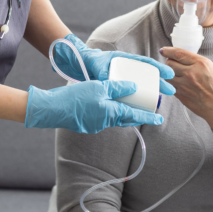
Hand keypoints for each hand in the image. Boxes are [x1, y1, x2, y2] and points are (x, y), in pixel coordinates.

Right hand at [24, 81, 164, 133]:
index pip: (134, 115)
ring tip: (130, 107)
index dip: (148, 116)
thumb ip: (117, 87)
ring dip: (124, 114)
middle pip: (126, 119)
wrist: (52, 110)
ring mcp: (95, 125)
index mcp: (110, 112)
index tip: (160, 119)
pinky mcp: (87, 124)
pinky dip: (110, 113)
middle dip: (138, 115)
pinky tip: (107, 106)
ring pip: (115, 119)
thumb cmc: (75, 97)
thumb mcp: (98, 87)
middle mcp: (105, 122)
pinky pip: (103, 119)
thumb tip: (133, 88)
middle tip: (149, 112)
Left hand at [54, 34, 175, 94]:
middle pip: (147, 76)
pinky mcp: (118, 88)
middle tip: (171, 91)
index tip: (170, 74)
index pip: (145, 63)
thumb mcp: (97, 66)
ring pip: (141, 86)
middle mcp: (126, 69)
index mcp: (125, 60)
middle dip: (159, 83)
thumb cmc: (90, 62)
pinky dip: (138, 100)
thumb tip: (109, 84)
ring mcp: (123, 79)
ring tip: (159, 102)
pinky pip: (131, 94)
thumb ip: (102, 74)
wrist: (79, 66)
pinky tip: (143, 108)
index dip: (158, 68)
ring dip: (151, 93)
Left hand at [159, 47, 212, 129]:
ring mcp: (185, 86)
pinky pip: (171, 86)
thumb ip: (196, 63)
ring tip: (175, 75)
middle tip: (173, 64)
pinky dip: (172, 84)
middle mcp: (191, 74)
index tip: (164, 50)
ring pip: (167, 75)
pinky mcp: (181, 96)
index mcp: (201, 64)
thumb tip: (181, 58)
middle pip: (169, 63)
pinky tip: (179, 84)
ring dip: (169, 74)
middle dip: (169, 62)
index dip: (168, 51)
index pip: (178, 54)